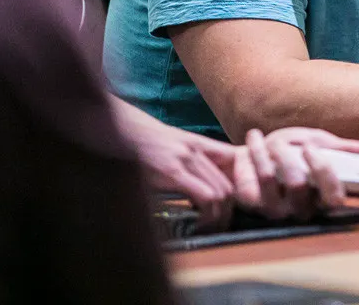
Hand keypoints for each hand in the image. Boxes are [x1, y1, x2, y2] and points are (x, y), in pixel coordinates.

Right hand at [117, 108, 237, 229]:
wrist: (122, 130)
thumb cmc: (144, 143)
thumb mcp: (175, 145)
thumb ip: (192, 160)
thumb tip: (202, 186)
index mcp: (201, 145)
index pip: (235, 164)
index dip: (235, 189)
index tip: (227, 207)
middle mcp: (198, 151)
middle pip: (228, 185)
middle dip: (227, 211)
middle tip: (218, 226)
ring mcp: (187, 160)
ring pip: (220, 192)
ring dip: (218, 216)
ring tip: (209, 229)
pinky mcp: (173, 172)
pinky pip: (204, 195)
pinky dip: (207, 214)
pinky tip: (197, 224)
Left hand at [232, 127, 358, 219]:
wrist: (246, 152)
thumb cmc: (288, 150)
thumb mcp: (319, 142)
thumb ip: (346, 149)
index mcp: (337, 189)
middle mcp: (317, 206)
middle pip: (336, 200)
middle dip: (324, 168)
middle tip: (309, 146)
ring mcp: (288, 211)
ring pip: (298, 185)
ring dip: (285, 153)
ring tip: (273, 139)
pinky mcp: (259, 208)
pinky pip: (265, 181)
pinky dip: (258, 154)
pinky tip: (254, 139)